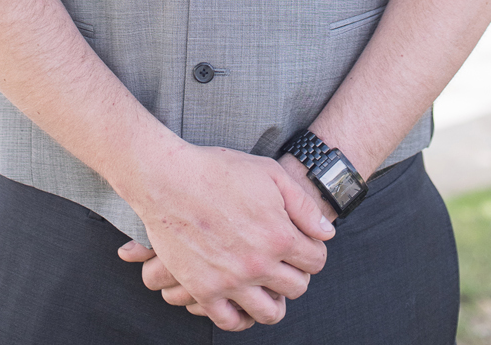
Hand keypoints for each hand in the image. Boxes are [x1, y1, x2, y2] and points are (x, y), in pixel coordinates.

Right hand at [114, 143, 334, 329]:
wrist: (164, 177)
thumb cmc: (215, 169)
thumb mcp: (268, 173)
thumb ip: (303, 204)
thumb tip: (326, 233)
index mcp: (280, 236)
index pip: (316, 261)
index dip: (310, 251)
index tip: (298, 245)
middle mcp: (259, 264)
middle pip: (297, 288)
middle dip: (293, 274)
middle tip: (279, 262)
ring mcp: (231, 280)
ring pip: (270, 312)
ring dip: (273, 301)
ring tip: (263, 286)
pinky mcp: (204, 289)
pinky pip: (230, 321)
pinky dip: (240, 318)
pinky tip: (239, 302)